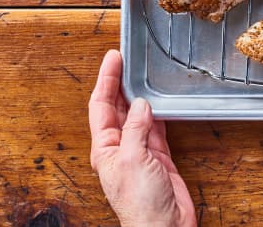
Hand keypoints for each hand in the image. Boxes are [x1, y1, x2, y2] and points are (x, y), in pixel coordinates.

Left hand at [88, 50, 195, 226]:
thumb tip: (140, 104)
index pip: (101, 106)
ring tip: (143, 72)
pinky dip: (159, 111)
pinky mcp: (159, 157)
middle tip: (127, 58)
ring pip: (138, 114)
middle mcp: (120, 147)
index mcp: (105, 148)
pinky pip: (157, 127)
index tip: (113, 58)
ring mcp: (140, 151)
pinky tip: (161, 100)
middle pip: (118, 107)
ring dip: (139, 94)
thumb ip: (136, 129)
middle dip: (120, 82)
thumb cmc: (141, 203)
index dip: (106, 80)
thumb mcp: (133, 159)